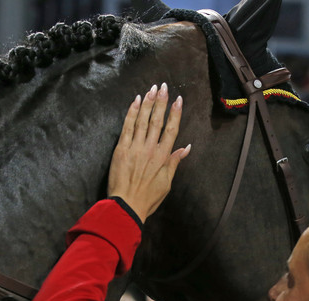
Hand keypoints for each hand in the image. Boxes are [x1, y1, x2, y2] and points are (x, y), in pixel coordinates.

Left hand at [107, 83, 190, 222]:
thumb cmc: (148, 198)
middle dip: (161, 102)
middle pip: (157, 120)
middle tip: (163, 86)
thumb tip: (186, 147)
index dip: (175, 113)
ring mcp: (135, 147)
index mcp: (163, 157)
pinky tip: (136, 101)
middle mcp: (150, 148)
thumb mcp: (167, 183)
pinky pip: (127, 126)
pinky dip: (132, 113)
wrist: (126, 205)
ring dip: (148, 103)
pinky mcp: (122, 148)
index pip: (172, 130)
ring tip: (152, 89)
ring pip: (143, 120)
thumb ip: (175, 163)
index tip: (178, 100)